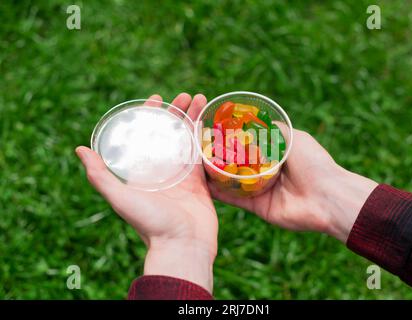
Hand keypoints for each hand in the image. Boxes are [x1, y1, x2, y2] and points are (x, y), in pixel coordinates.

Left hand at [76, 93, 217, 291]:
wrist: (182, 247)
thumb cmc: (150, 223)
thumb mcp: (120, 198)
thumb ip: (100, 175)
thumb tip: (80, 150)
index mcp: (142, 171)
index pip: (146, 136)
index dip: (150, 115)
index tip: (157, 98)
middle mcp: (162, 170)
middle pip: (169, 134)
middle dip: (177, 112)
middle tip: (185, 96)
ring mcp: (183, 176)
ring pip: (188, 140)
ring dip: (194, 119)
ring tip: (201, 99)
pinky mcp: (201, 183)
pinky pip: (203, 155)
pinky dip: (206, 138)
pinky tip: (211, 122)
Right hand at [208, 129, 377, 242]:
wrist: (326, 197)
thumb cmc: (313, 163)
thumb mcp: (294, 137)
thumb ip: (274, 130)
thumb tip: (254, 120)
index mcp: (275, 155)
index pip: (248, 146)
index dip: (231, 140)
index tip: (212, 132)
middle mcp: (266, 172)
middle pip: (237, 164)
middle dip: (219, 158)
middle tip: (197, 149)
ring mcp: (261, 190)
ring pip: (232, 181)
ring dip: (215, 175)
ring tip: (194, 166)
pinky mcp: (258, 207)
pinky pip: (235, 199)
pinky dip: (220, 193)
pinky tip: (203, 185)